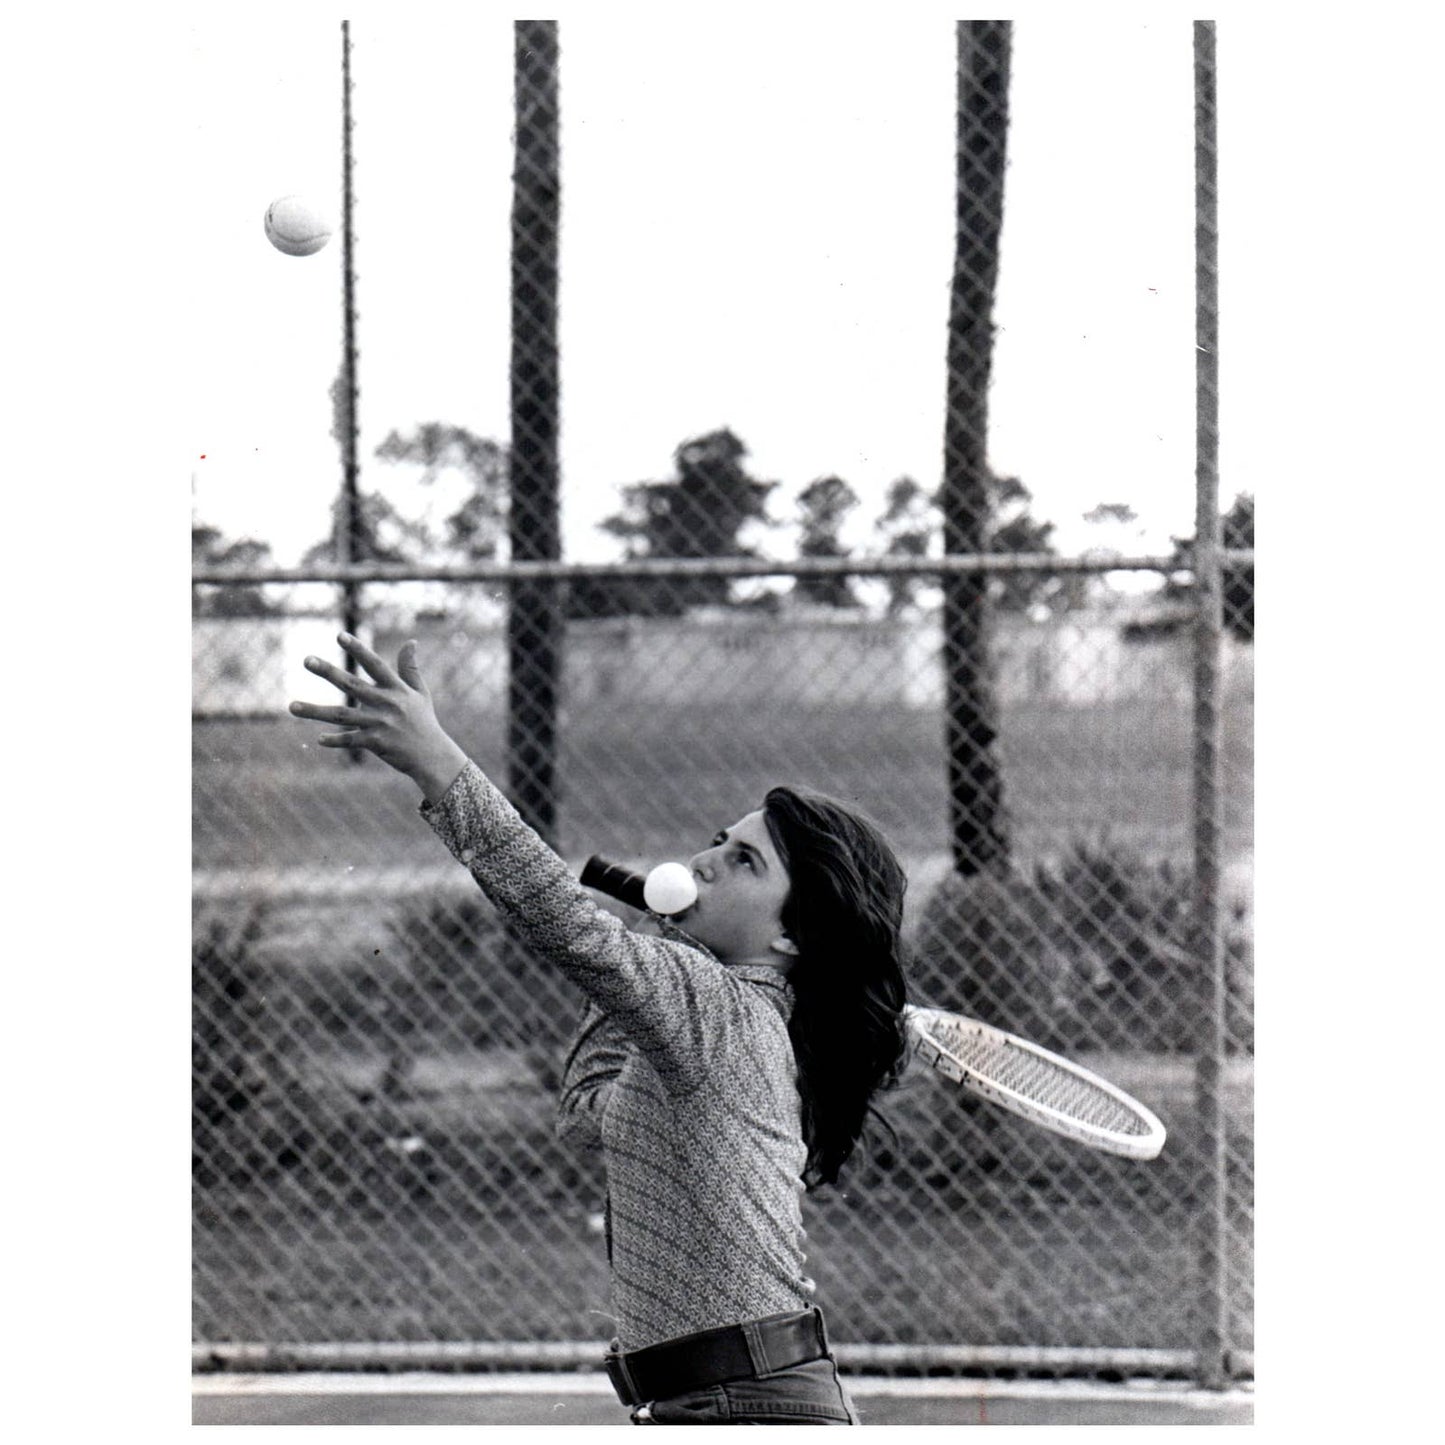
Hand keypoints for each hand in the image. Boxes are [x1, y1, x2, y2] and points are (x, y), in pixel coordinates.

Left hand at [289, 633, 468, 802]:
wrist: (432, 755)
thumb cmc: (424, 721)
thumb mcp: (420, 692)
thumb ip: (410, 667)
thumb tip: (412, 641)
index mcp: (396, 689)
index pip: (375, 665)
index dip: (358, 650)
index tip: (340, 635)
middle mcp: (386, 703)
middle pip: (352, 685)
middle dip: (329, 672)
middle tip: (307, 660)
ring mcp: (380, 724)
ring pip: (342, 715)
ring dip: (315, 711)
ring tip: (291, 706)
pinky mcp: (376, 743)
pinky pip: (351, 740)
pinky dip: (336, 740)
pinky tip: (319, 739)